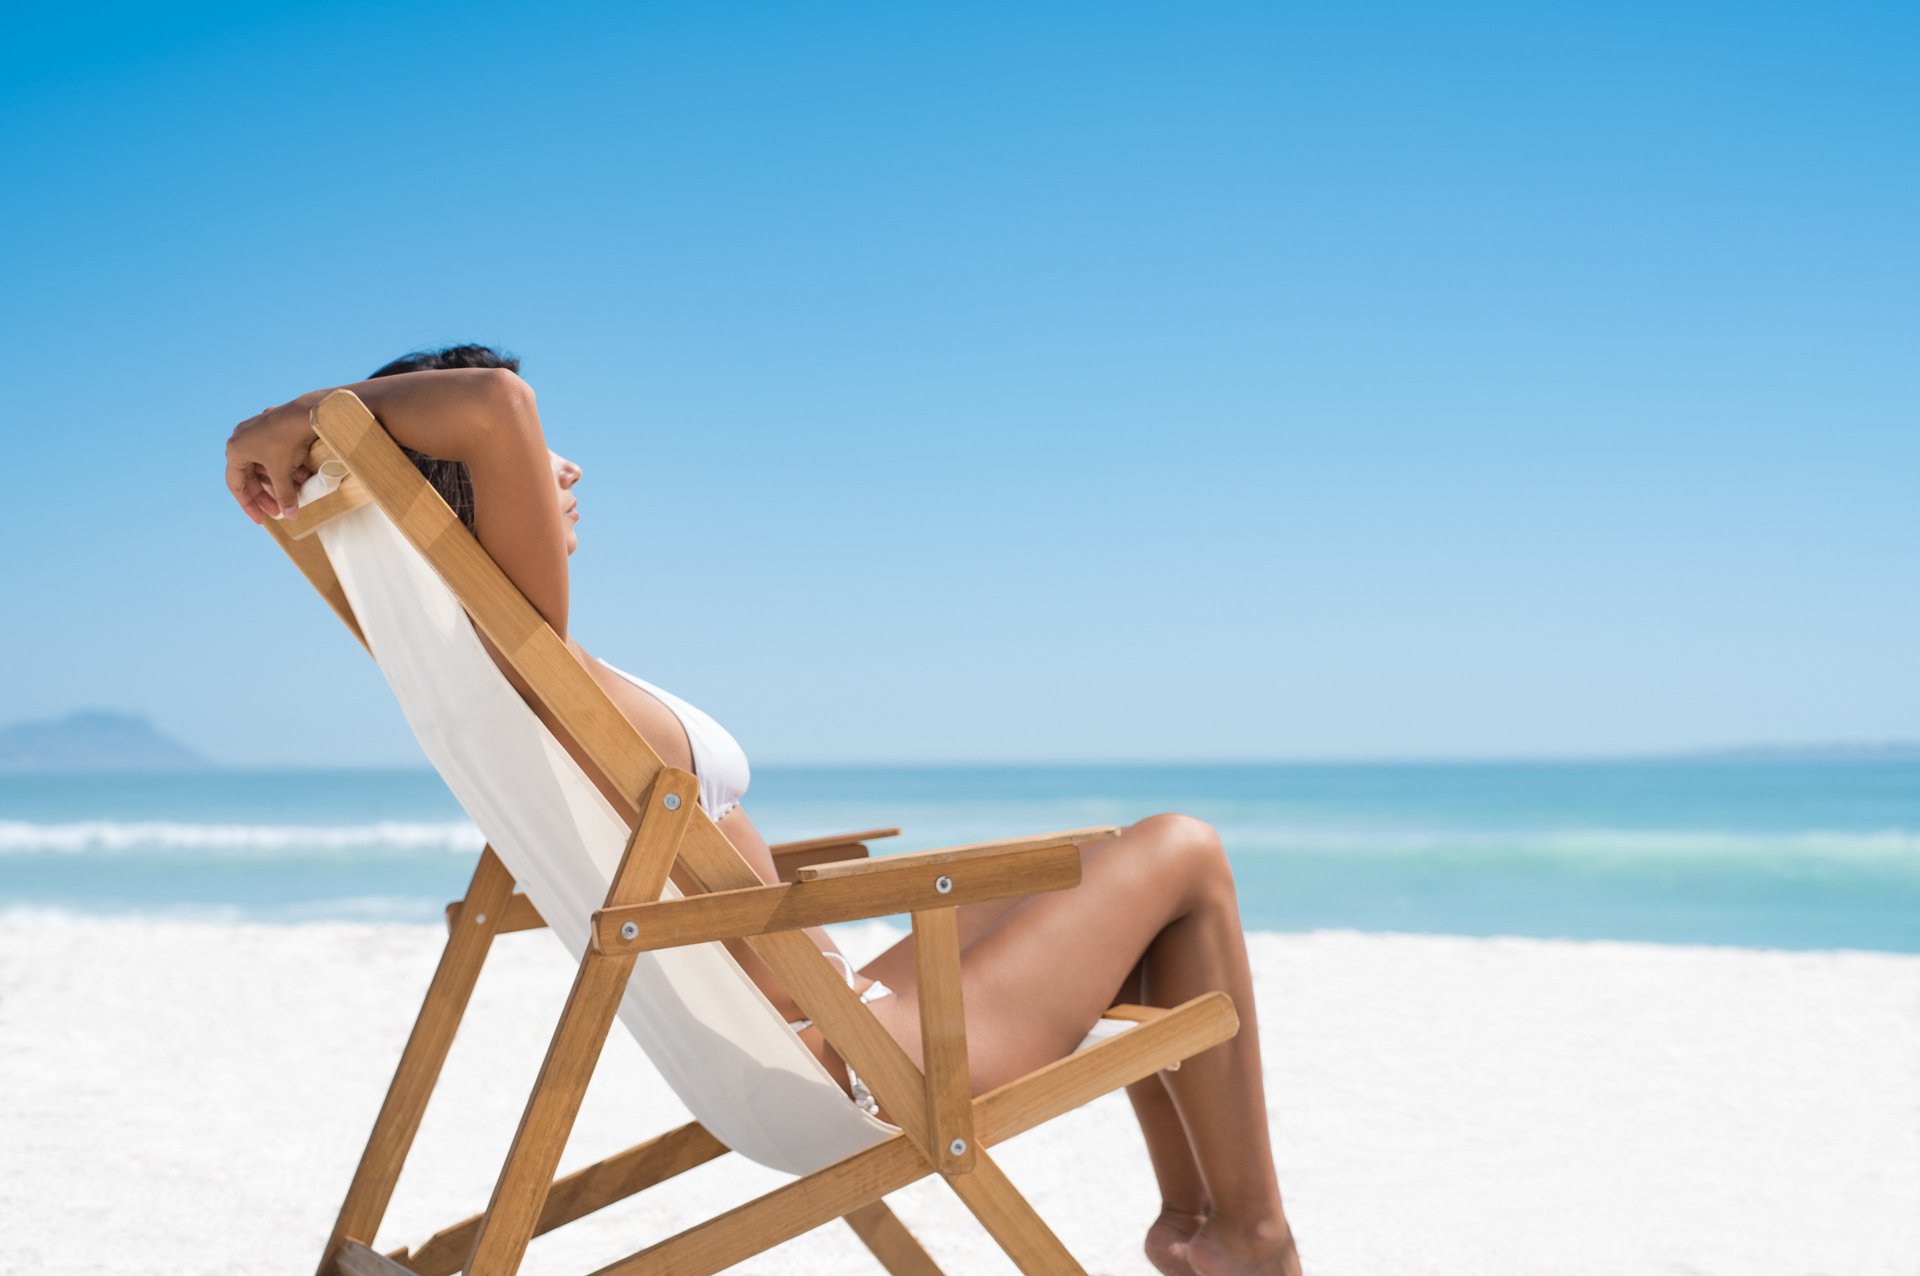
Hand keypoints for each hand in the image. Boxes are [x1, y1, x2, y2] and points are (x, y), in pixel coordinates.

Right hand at [225, 394, 322, 523]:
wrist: (307, 413)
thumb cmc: (287, 442)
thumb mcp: (283, 473)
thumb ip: (284, 496)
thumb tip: (290, 515)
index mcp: (236, 450)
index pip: (237, 486)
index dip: (249, 505)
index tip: (262, 520)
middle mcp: (241, 439)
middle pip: (252, 476)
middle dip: (268, 494)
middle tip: (281, 510)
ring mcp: (257, 430)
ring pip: (266, 464)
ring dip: (280, 480)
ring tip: (296, 493)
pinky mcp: (273, 426)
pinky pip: (276, 453)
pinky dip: (286, 466)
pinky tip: (302, 475)